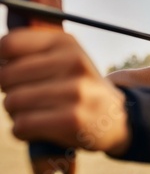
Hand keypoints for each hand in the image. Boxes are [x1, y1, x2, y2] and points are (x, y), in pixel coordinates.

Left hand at [0, 29, 129, 154]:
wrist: (114, 118)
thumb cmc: (77, 87)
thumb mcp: (63, 58)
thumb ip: (30, 52)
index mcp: (65, 42)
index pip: (9, 44)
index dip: (0, 62)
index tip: (10, 74)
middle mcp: (72, 62)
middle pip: (5, 76)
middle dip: (8, 91)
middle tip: (26, 97)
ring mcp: (75, 91)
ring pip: (11, 102)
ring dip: (15, 113)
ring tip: (35, 113)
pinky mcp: (72, 119)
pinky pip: (22, 125)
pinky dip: (22, 131)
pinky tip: (38, 128)